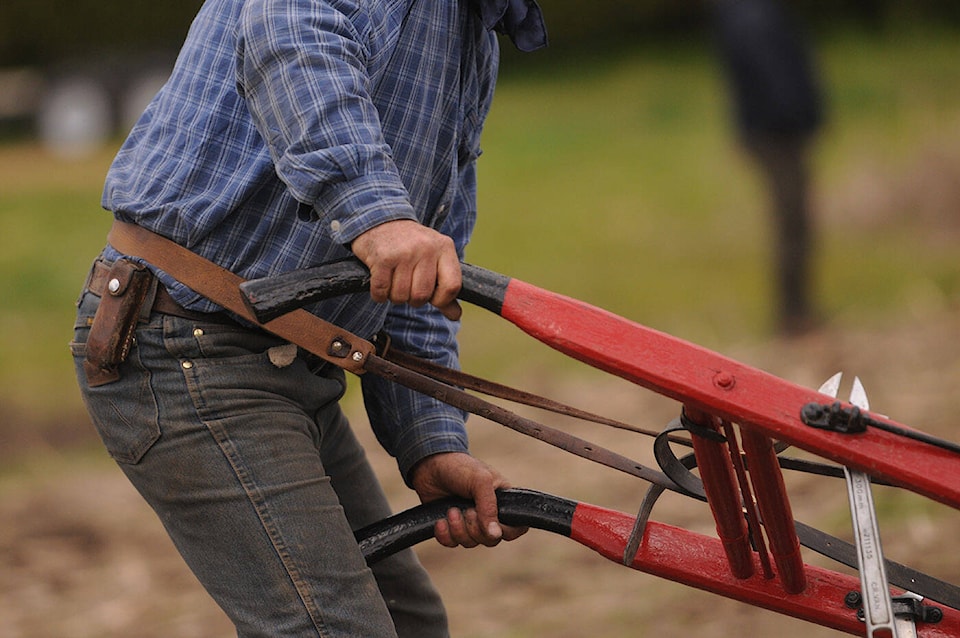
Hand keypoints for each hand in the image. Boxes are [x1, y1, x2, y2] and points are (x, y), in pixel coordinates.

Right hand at [350, 219, 461, 320]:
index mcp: (445, 248)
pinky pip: (381, 291)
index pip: (452, 286)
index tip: (432, 296)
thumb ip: (445, 287)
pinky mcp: (382, 258)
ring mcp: (404, 252)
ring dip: (394, 296)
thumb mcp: (434, 259)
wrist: (381, 220)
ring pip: (401, 296)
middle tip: (407, 285)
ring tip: (394, 280)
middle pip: (422, 295)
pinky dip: (379, 294)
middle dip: (413, 299)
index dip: (442, 300)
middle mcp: (426, 248)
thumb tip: (455, 315)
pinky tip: (381, 283)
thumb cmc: (411, 246)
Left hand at [409, 452, 527, 547]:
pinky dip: (445, 535)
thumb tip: (495, 534)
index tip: (491, 524)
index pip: (516, 528)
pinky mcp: (451, 527)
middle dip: (475, 528)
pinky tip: (440, 521)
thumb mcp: (480, 480)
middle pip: (491, 540)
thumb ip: (489, 507)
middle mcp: (488, 514)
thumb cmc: (459, 467)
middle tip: (467, 510)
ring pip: (471, 543)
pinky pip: (453, 543)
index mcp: (502, 501)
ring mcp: (470, 522)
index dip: (506, 531)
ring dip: (459, 530)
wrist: (430, 465)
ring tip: (451, 510)